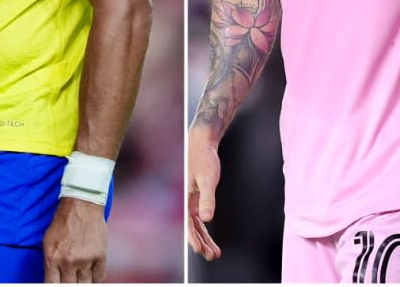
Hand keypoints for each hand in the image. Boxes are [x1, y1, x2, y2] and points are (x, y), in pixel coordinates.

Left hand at [43, 197, 106, 281]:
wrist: (82, 204)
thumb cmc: (63, 222)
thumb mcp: (48, 242)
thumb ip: (49, 263)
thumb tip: (52, 279)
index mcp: (52, 259)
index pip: (52, 286)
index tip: (59, 284)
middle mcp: (68, 262)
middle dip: (69, 285)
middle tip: (71, 279)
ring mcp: (85, 260)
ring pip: (85, 285)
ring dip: (82, 283)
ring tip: (81, 278)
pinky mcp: (100, 256)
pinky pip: (99, 278)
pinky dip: (96, 280)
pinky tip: (92, 277)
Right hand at [188, 128, 222, 260]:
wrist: (202, 143)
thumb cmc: (204, 159)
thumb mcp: (208, 178)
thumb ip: (207, 199)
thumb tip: (207, 218)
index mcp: (185, 198)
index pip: (188, 224)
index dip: (193, 239)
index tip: (200, 251)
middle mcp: (186, 201)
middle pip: (192, 228)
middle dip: (201, 243)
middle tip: (212, 256)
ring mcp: (191, 200)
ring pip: (196, 225)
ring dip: (203, 238)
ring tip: (214, 252)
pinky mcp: (196, 197)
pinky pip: (198, 217)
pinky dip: (203, 228)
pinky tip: (208, 237)